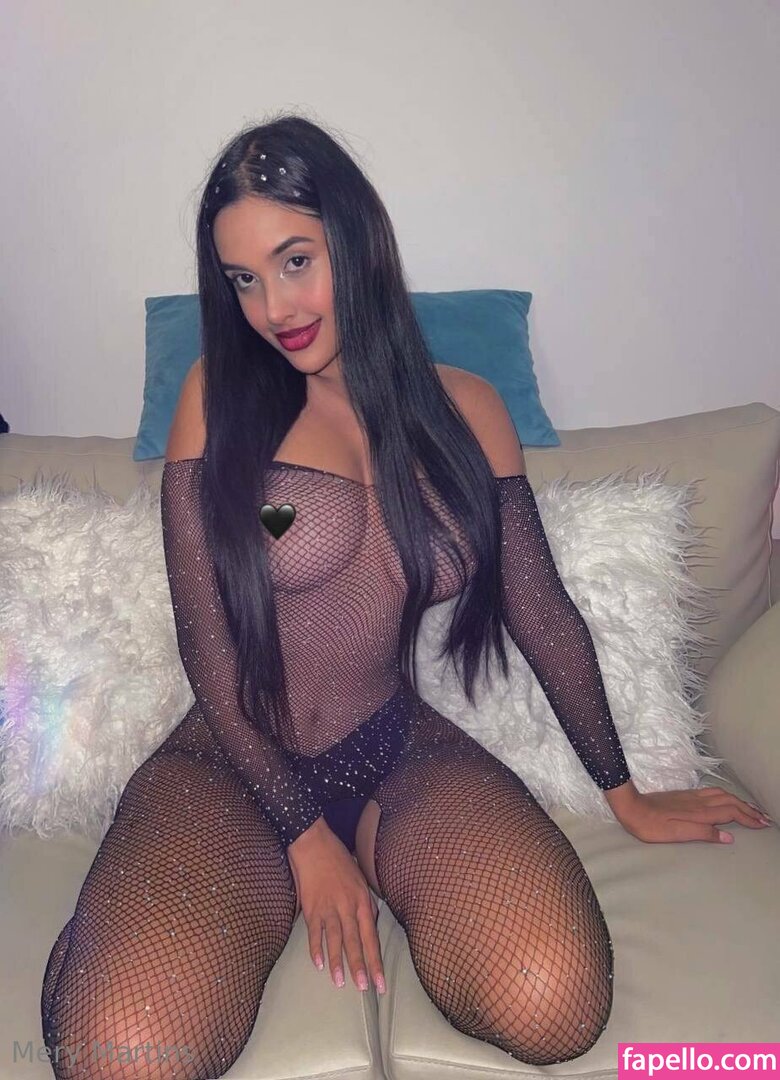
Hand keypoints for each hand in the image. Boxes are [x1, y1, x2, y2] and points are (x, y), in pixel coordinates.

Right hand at [288, 817, 384, 994]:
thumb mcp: (360, 878)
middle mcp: (347, 906)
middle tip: (365, 989)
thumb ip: (365, 903)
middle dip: (360, 968)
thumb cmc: (339, 858)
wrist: (313, 843)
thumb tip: (368, 925)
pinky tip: (319, 964)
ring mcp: (328, 908)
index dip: (376, 961)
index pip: (372, 937)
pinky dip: (316, 948)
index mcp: (362, 900)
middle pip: (355, 943)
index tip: (381, 983)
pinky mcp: (311, 907)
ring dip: (338, 963)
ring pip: (335, 941)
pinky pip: (314, 932)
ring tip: (340, 983)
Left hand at [612, 786, 773, 843]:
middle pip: (730, 801)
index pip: (731, 812)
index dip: (748, 818)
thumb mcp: (676, 835)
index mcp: (699, 813)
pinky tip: (726, 799)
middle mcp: (698, 802)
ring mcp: (691, 797)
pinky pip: (712, 792)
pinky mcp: (684, 795)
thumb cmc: (651, 826)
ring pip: (722, 795)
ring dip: (739, 801)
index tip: (763, 825)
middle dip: (749, 809)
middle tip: (764, 818)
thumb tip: (728, 836)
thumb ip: (703, 834)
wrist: (631, 807)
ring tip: (751, 809)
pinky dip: (726, 796)